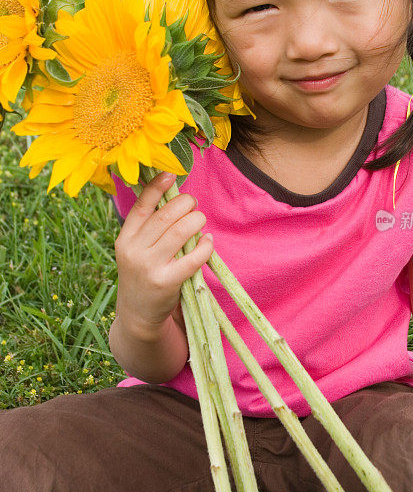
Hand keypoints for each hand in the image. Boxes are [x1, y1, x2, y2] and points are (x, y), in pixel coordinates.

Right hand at [114, 171, 213, 338]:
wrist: (138, 315)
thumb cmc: (143, 275)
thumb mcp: (134, 250)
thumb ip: (148, 228)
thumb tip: (172, 196)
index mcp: (125, 239)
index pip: (140, 207)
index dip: (155, 187)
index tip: (170, 175)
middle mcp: (134, 251)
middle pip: (165, 216)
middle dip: (185, 204)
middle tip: (193, 204)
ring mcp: (149, 267)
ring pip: (180, 232)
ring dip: (196, 221)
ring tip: (200, 221)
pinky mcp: (167, 282)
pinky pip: (192, 257)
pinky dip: (204, 246)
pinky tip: (208, 241)